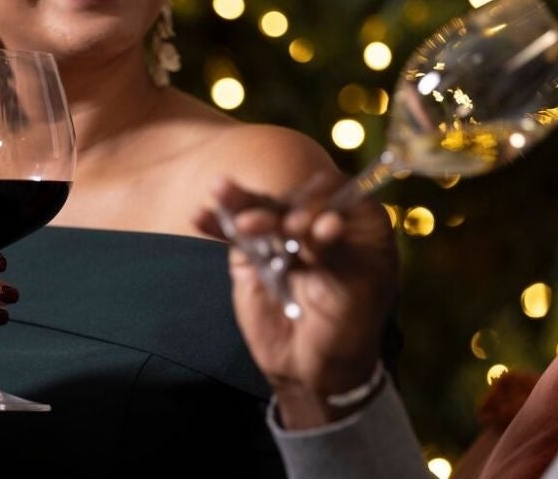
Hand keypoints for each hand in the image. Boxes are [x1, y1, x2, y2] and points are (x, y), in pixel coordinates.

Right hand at [196, 175, 397, 428]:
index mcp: (355, 221)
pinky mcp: (250, 253)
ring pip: (260, 209)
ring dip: (240, 199)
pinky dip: (215, 223)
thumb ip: (339, 252)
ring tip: (221, 190)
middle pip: (295, 197)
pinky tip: (200, 215)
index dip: (325, 202)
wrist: (313, 366)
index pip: (338, 193)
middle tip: (287, 228)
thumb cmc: (349, 324)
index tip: (315, 224)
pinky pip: (233, 235)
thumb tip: (329, 222)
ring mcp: (280, 235)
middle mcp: (317, 219)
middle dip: (286, 208)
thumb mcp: (358, 290)